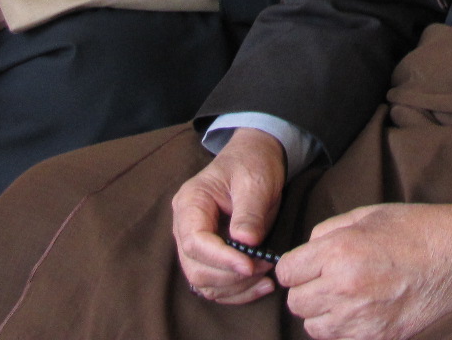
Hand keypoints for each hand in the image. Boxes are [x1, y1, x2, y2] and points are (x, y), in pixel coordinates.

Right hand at [171, 128, 285, 305]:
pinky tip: (262, 286)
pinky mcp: (209, 256)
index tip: (250, 265)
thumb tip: (246, 242)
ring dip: (235, 288)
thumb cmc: (252, 164)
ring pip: (204, 282)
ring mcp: (195, 244)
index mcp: (191, 203)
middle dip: (230, 276)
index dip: (221, 258)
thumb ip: (249, 211)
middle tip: (264, 267)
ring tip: (266, 277)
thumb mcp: (255, 181)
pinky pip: (216, 285)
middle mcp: (185, 226)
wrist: (255, 159)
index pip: (195, 242)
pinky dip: (237, 292)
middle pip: (196, 267)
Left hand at [277, 203, 451, 339]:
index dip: (297, 266)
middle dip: (308, 289)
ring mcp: (360, 320)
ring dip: (324, 313)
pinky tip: (364, 310)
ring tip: (348, 295)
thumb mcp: (368, 214)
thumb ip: (328, 231)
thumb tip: (306, 250)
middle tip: (331, 278)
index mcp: (338, 252)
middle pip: (296, 303)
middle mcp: (343, 289)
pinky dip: (345, 329)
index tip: (309, 264)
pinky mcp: (377, 338)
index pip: (286, 272)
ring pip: (314, 327)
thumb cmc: (418, 229)